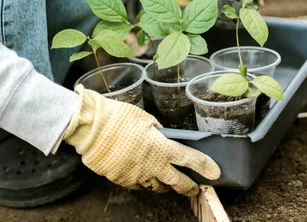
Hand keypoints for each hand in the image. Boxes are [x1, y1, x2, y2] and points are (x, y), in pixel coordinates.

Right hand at [64, 85, 220, 195]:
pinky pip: (137, 184)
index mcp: (161, 147)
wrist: (91, 129)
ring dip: (165, 185)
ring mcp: (137, 175)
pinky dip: (143, 181)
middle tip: (195, 188)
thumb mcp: (145, 118)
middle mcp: (152, 165)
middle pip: (177, 182)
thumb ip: (157, 131)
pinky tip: (142, 175)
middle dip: (188, 187)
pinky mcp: (122, 180)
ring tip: (168, 182)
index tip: (215, 173)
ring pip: (157, 186)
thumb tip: (161, 136)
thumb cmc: (118, 117)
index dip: (204, 166)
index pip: (190, 159)